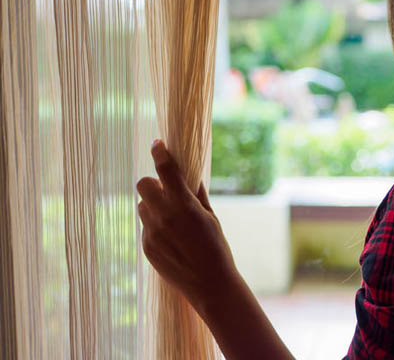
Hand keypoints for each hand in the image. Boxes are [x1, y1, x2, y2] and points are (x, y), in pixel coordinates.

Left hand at [136, 139, 239, 314]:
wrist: (210, 285)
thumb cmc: (217, 248)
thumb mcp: (211, 218)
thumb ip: (197, 196)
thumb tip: (190, 177)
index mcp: (184, 205)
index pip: (165, 169)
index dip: (159, 152)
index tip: (157, 144)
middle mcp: (164, 216)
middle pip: (143, 184)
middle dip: (153, 183)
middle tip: (168, 192)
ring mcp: (152, 232)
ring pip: (142, 206)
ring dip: (153, 206)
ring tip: (172, 220)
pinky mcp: (146, 247)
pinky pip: (145, 227)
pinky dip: (155, 226)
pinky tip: (172, 239)